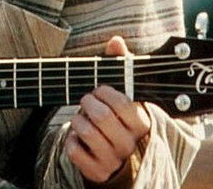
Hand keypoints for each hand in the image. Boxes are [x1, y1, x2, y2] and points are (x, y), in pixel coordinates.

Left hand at [64, 36, 151, 184]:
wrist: (117, 160)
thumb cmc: (119, 118)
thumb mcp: (124, 93)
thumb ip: (121, 65)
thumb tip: (115, 40)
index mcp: (141, 123)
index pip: (121, 104)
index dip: (104, 93)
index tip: (100, 90)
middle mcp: (130, 144)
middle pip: (101, 117)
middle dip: (87, 104)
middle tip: (87, 102)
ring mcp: (113, 160)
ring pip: (85, 132)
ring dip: (77, 120)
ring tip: (82, 118)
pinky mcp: (96, 172)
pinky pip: (74, 150)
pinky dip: (70, 140)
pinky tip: (78, 137)